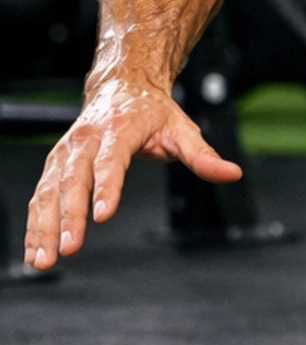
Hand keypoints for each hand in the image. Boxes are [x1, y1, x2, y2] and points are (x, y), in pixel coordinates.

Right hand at [24, 78, 241, 269]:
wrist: (122, 86)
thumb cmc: (152, 110)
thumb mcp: (182, 129)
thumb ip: (203, 156)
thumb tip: (232, 173)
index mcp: (118, 129)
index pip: (110, 161)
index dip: (106, 188)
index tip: (102, 215)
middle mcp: (85, 140)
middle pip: (74, 180)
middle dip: (68, 217)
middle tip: (70, 248)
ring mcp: (66, 152)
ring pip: (49, 191)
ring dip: (43, 227)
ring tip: (44, 259)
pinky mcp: (55, 164)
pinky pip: (41, 196)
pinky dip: (35, 224)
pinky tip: (35, 251)